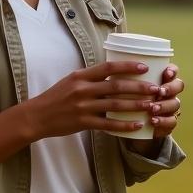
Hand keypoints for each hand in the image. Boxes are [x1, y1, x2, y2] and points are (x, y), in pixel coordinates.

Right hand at [24, 61, 161, 140]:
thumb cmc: (56, 97)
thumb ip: (91, 77)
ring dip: (136, 105)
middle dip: (139, 87)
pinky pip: (108, 124)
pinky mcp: (83, 122)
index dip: (128, 67)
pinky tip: (136, 125)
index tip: (144, 67)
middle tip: (156, 88)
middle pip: (116, 86)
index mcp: (81, 76)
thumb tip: (114, 72)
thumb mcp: (71, 81)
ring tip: (152, 106)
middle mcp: (83, 90)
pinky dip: (124, 125)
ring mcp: (83, 107)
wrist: (37, 116)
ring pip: (115, 105)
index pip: (108, 67)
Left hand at [125, 63, 184, 153]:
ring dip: (164, 105)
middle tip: (159, 91)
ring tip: (152, 108)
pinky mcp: (167, 122)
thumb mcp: (123, 84)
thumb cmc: (126, 97)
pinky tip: (153, 121)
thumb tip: (109, 59)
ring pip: (175, 104)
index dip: (172, 70)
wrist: (130, 123)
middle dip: (170, 88)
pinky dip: (163, 121)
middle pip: (178, 86)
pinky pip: (171, 122)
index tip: (166, 72)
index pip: (172, 70)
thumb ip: (122, 74)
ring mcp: (170, 107)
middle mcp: (169, 91)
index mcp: (160, 78)